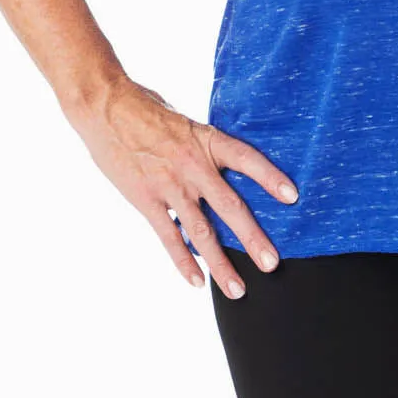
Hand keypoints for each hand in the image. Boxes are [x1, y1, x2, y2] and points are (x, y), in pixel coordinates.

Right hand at [64, 77, 296, 296]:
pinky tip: (197, 282)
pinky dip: (183, 261)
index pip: (247, 159)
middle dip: (252, 238)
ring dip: (220, 264)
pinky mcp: (146, 200)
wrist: (106, 107)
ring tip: (238, 290)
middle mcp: (193, 165)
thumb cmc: (148, 110)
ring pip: (201, 232)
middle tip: (272, 264)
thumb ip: (205, 147)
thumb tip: (225, 166)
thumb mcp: (186, 122)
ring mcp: (170, 186)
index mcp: (207, 140)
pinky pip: (169, 237)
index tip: (292, 196)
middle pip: (230, 206)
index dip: (270, 177)